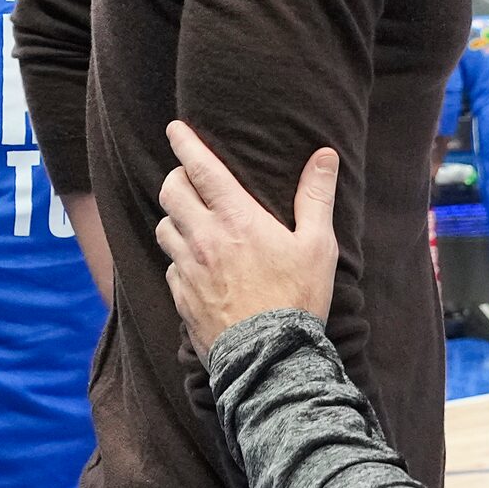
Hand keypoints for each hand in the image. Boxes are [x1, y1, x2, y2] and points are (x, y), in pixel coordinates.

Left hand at [154, 121, 338, 355]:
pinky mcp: (180, 297)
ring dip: (175, 217)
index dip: (185, 144)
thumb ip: (316, 197)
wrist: (268, 358)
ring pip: (164, 227)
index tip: (174, 128)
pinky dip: (178, 256)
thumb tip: (324, 155)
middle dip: (176, 177)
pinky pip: (170, 265)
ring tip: (190, 218)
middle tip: (188, 177)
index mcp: (236, 219)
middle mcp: (203, 238)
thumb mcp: (318, 246)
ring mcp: (187, 269)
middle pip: (170, 192)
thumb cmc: (297, 299)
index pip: (200, 168)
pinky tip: (194, 263)